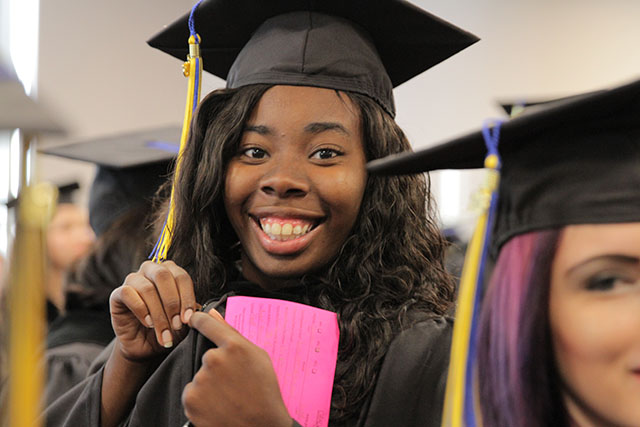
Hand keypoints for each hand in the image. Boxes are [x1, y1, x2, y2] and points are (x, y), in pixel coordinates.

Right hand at [109, 260, 196, 362]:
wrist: (145, 347)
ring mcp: (133, 280)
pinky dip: (141, 310)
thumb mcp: (183, 322)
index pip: (181, 277)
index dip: (187, 298)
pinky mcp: (117, 293)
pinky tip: (148, 323)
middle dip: (172, 303)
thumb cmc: (166, 328)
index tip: (189, 319)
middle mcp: (151, 271)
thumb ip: (191, 312)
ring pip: (147, 288)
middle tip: (177, 324)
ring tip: (163, 331)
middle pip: (163, 276)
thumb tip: (200, 310)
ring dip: (158, 313)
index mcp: (170, 272)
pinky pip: (128, 293)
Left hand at [182, 309, 292, 426]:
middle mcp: (215, 359)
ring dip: (209, 384)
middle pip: (208, 356)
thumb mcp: (258, 357)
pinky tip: (218, 406)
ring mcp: (201, 380)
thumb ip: (233, 334)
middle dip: (217, 367)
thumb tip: (212, 313)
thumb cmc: (264, 392)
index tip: (195, 319)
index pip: (207, 323)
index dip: (200, 320)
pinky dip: (201, 400)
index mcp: (234, 346)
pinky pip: (192, 393)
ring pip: (200, 376)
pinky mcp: (191, 400)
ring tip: (228, 397)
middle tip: (234, 383)